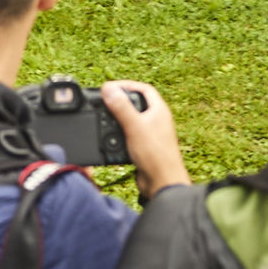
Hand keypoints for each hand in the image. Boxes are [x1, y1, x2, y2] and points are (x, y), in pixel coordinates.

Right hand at [102, 80, 187, 200]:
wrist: (162, 183)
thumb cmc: (155, 155)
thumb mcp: (134, 126)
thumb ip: (121, 107)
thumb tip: (109, 88)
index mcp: (159, 111)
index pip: (144, 89)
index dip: (127, 85)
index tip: (111, 87)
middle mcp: (157, 120)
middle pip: (138, 103)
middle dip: (121, 101)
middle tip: (106, 101)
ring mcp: (152, 134)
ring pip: (133, 120)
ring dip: (119, 118)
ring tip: (105, 117)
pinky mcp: (145, 148)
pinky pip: (130, 135)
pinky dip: (120, 134)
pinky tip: (111, 137)